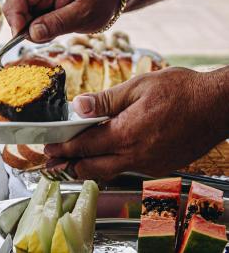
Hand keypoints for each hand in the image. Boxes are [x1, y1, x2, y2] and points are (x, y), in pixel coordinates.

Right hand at [2, 0, 119, 42]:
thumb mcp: (83, 13)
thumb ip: (57, 23)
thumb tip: (31, 34)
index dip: (14, 15)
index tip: (21, 34)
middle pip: (11, 4)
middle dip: (19, 24)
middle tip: (40, 35)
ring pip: (17, 15)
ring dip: (28, 29)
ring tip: (52, 32)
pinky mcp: (40, 9)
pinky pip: (27, 21)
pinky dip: (35, 31)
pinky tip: (52, 30)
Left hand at [44, 67, 228, 180]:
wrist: (219, 106)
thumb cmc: (182, 91)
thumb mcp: (138, 86)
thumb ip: (105, 101)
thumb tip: (78, 107)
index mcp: (126, 134)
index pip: (84, 146)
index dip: (62, 149)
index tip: (48, 149)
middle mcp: (136, 155)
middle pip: (92, 168)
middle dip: (69, 166)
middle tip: (53, 162)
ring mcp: (150, 164)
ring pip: (110, 171)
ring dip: (90, 166)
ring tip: (75, 159)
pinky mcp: (161, 166)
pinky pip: (129, 169)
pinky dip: (113, 163)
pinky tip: (109, 152)